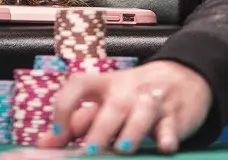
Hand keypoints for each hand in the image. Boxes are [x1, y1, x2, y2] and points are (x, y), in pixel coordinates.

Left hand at [38, 60, 212, 154]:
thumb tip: (45, 143)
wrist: (182, 76)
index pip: (79, 85)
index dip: (65, 107)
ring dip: (131, 132)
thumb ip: (76, 122)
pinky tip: (164, 146)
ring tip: (122, 149)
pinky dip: (168, 136)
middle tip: (89, 150)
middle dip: (101, 129)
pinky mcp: (175, 116)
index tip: (56, 134)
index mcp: (105, 84)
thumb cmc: (133, 94)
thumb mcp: (105, 100)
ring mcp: (152, 101)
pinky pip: (171, 126)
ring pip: (142, 113)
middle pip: (113, 106)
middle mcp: (127, 90)